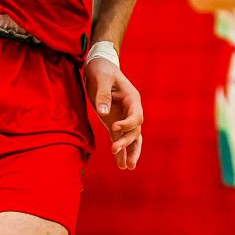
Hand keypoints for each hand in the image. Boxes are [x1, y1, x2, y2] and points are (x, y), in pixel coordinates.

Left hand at [87, 51, 144, 170]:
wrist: (98, 67)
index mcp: (132, 98)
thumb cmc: (101, 70)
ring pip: (132, 138)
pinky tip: (121, 165)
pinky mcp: (113, 123)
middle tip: (115, 150)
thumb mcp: (101, 77)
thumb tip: (103, 112)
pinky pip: (119, 139)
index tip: (114, 127)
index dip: (127, 124)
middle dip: (127, 142)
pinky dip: (121, 152)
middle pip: (135, 130)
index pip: (136, 116)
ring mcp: (123, 118)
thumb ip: (103, 94)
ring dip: (130, 152)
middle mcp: (131, 110)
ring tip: (127, 167)